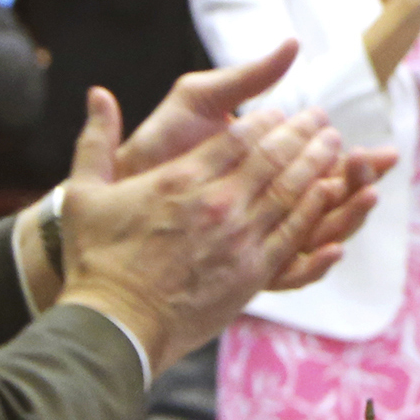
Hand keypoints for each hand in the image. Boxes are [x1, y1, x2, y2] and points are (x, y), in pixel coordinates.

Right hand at [57, 92, 359, 375]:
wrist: (115, 326)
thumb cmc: (96, 261)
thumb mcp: (85, 192)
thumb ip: (96, 139)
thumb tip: (97, 94)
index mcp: (181, 179)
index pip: (238, 137)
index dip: (264, 119)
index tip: (279, 109)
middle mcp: (217, 204)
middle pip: (272, 157)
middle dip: (301, 133)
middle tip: (320, 118)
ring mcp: (239, 239)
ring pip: (290, 190)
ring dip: (316, 163)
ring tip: (334, 145)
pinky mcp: (252, 272)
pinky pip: (294, 233)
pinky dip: (314, 209)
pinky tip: (328, 192)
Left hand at [113, 39, 399, 261]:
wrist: (117, 188)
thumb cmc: (158, 143)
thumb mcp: (201, 99)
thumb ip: (248, 77)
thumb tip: (294, 44)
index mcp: (269, 173)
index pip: (328, 171)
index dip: (357, 163)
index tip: (379, 152)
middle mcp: (270, 209)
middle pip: (333, 205)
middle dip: (361, 188)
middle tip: (376, 169)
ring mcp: (258, 239)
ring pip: (319, 238)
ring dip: (347, 221)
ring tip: (363, 200)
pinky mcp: (242, 267)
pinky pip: (289, 274)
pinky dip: (314, 266)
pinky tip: (331, 251)